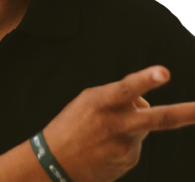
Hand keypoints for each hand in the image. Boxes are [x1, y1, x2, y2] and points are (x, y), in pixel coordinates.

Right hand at [43, 65, 194, 181]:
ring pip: (144, 126)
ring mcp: (124, 146)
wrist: (55, 163)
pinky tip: (107, 144)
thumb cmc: (70, 125)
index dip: (146, 79)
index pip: (127, 88)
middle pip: (158, 118)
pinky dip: (126, 140)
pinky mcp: (129, 161)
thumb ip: (117, 96)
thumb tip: (145, 102)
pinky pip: (136, 143)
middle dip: (185, 113)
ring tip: (105, 131)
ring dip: (132, 124)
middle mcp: (116, 125)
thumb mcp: (87, 100)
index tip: (163, 73)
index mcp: (100, 103)